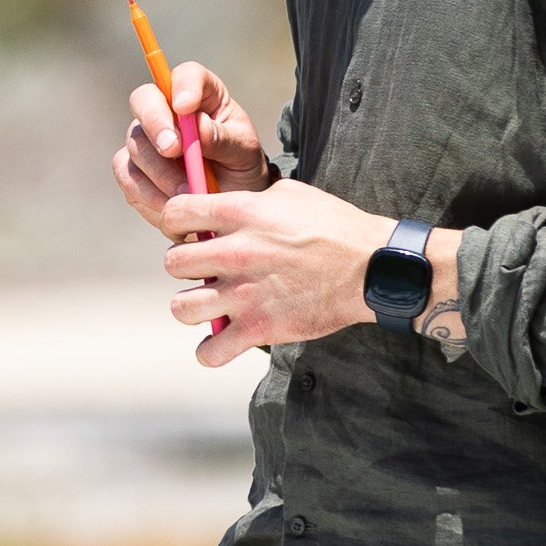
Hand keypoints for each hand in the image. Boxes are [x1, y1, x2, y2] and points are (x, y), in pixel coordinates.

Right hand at [113, 60, 273, 235]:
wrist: (229, 205)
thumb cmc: (241, 169)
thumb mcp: (244, 154)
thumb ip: (224, 139)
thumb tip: (198, 128)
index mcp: (201, 95)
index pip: (186, 76)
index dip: (182, 87)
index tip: (185, 108)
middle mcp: (166, 110)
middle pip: (144, 100)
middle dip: (156, 124)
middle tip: (173, 150)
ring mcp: (145, 138)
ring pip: (136, 144)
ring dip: (160, 171)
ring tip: (188, 192)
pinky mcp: (132, 169)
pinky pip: (128, 177)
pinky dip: (149, 195)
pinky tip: (172, 207)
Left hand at [161, 178, 396, 360]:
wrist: (374, 268)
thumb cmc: (335, 226)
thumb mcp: (289, 194)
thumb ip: (248, 198)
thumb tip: (221, 201)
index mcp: (241, 213)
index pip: (175, 213)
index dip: (176, 223)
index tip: (188, 231)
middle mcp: (236, 253)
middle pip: (171, 263)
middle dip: (184, 267)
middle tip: (204, 270)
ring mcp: (246, 294)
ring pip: (181, 308)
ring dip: (192, 307)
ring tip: (210, 304)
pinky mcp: (261, 329)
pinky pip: (211, 351)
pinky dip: (211, 350)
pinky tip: (221, 340)